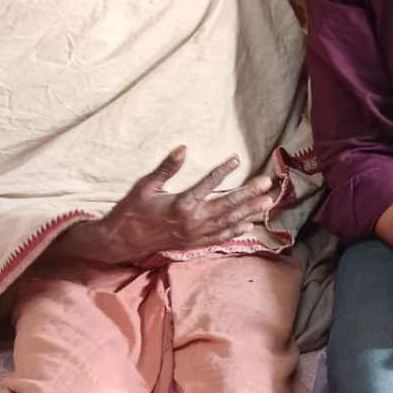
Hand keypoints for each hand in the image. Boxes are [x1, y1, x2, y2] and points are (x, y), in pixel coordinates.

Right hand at [95, 147, 273, 263]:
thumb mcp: (146, 186)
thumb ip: (167, 168)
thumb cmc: (133, 210)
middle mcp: (192, 220)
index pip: (208, 184)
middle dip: (249, 193)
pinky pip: (219, 237)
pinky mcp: (194, 243)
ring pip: (228, 221)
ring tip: (268, 202)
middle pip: (227, 205)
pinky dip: (235, 231)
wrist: (124, 240)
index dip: (224, 170)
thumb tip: (183, 148)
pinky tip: (248, 225)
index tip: (237, 159)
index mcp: (181, 204)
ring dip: (249, 211)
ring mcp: (195, 234)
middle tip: (268, 183)